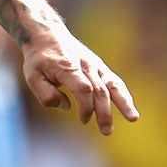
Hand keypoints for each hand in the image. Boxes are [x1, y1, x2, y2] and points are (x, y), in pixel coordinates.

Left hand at [20, 17, 138, 134]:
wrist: (47, 35)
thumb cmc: (39, 59)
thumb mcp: (33, 77)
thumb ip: (46, 95)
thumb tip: (66, 106)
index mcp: (68, 68)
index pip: (84, 89)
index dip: (86, 106)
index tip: (83, 120)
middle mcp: (85, 66)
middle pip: (100, 90)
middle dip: (105, 112)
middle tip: (106, 131)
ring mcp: (95, 65)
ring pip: (112, 84)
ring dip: (123, 102)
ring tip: (133, 118)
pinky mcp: (99, 67)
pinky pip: (114, 81)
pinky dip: (123, 95)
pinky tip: (130, 110)